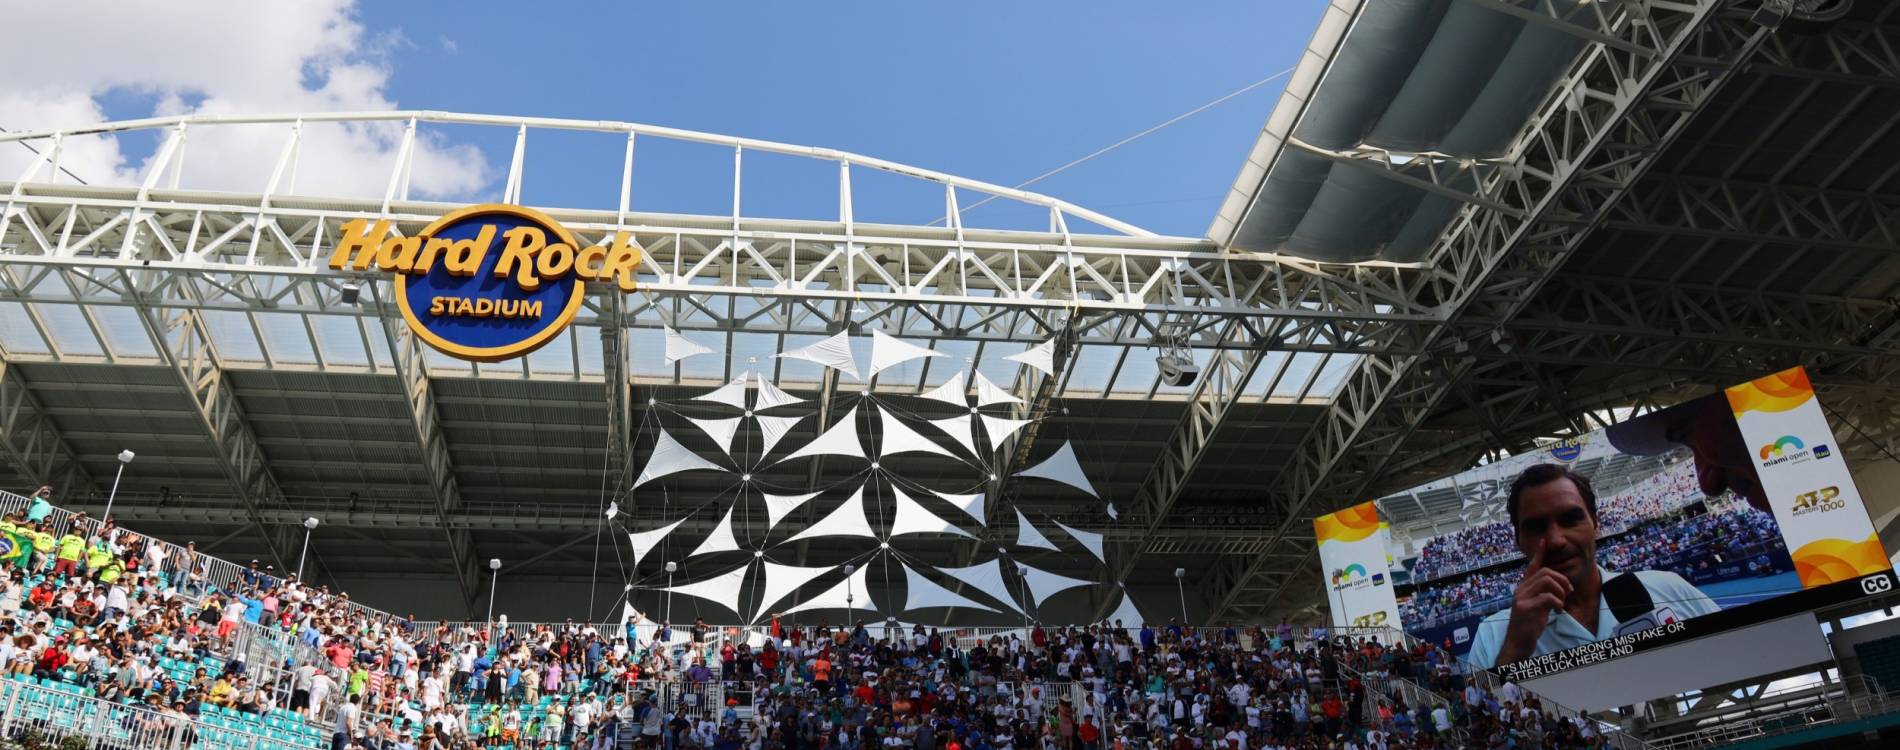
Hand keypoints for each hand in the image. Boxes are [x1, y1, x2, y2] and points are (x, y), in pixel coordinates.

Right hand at [1494, 547, 1571, 665]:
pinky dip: (1558, 603)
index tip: (1545, 540)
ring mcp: (1521, 598)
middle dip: (1562, 580)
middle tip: (1569, 593)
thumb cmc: (1529, 625)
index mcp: (1524, 587)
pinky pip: (1547, 597)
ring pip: (1547, 582)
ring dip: (1561, 592)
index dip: (1540, 552)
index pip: (1532, 565)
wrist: (1518, 642)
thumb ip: (1544, 594)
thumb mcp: (1538, 606)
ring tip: (1562, 603)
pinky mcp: (1525, 608)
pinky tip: (1557, 611)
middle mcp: (1521, 589)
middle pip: (1546, 572)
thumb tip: (1558, 586)